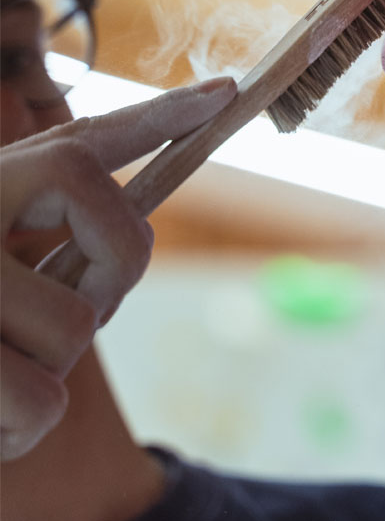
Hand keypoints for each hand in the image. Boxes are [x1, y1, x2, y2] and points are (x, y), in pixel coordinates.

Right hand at [0, 77, 235, 460]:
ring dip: (47, 371)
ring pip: (77, 331)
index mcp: (0, 178)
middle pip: (124, 246)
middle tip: (39, 314)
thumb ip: (61, 232)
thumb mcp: (7, 252)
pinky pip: (42, 403)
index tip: (226, 92)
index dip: (164, 114)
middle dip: (104, 293)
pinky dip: (22, 428)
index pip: (95, 138)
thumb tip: (135, 227)